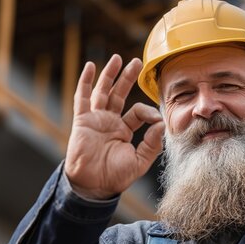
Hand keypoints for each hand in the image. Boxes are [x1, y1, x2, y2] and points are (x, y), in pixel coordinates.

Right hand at [65, 55, 164, 199]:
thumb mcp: (140, 162)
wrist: (93, 185)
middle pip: (120, 94)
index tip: (156, 120)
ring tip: (118, 58)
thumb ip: (152, 144)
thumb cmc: (115, 177)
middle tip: (138, 62)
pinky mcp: (83, 120)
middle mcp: (110, 122)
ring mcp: (96, 119)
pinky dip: (86, 82)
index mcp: (125, 130)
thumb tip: (161, 124)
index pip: (138, 112)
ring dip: (110, 74)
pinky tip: (91, 66)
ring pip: (103, 92)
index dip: (148, 112)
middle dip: (128, 77)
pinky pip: (83, 97)